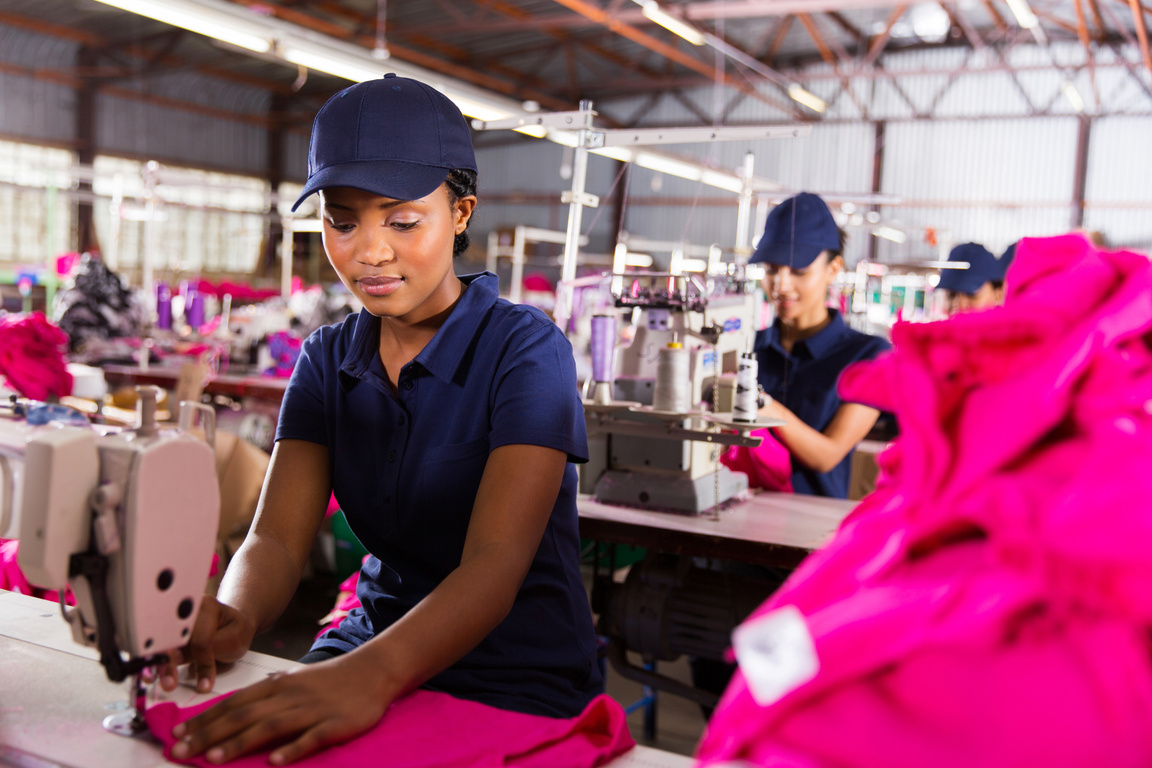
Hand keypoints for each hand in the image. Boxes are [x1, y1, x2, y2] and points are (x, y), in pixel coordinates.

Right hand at [158, 595, 255, 693]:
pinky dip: (149, 661)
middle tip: (169, 684)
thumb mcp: (235, 638)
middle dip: (169, 662)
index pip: (201, 638)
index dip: (202, 662)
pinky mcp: (165, 632)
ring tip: (154, 680)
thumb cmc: (233, 631)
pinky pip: (154, 646)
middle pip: (173, 637)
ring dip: (155, 663)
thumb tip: (180, 659)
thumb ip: (213, 646)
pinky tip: (147, 673)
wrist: (229, 624)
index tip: (205, 684)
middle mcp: (186, 610)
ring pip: (159, 641)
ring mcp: (174, 620)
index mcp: (208, 607)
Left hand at [169, 652, 392, 764]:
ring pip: (269, 726)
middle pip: (243, 715)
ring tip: (212, 759)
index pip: (233, 702)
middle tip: (179, 752)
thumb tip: (234, 709)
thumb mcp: (294, 680)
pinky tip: (274, 762)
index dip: (203, 720)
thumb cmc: (330, 680)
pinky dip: (291, 749)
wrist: (373, 671)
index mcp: (277, 685)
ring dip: (239, 743)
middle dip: (208, 735)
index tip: (176, 735)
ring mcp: (312, 709)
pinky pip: (310, 737)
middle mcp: (289, 695)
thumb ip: (266, 696)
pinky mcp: (335, 724)